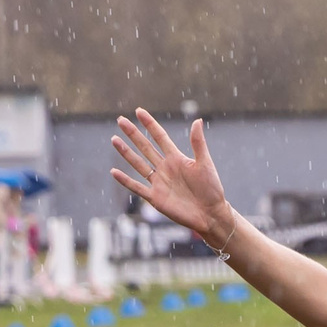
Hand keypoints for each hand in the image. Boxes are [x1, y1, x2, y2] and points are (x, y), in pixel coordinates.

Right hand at [112, 110, 234, 248]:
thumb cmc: (212, 189)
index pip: (160, 137)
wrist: (211, 214)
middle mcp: (165, 168)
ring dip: (126, 152)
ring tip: (114, 139)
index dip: (149, 124)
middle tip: (121, 120)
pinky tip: (114, 172)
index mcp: (177, 158)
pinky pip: (137, 187)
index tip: (139, 111)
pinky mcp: (155, 198)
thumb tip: (197, 120)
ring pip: (138, 164)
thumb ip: (198, 143)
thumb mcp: (205, 163)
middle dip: (133, 134)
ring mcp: (159, 183)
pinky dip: (125, 180)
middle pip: (145, 147)